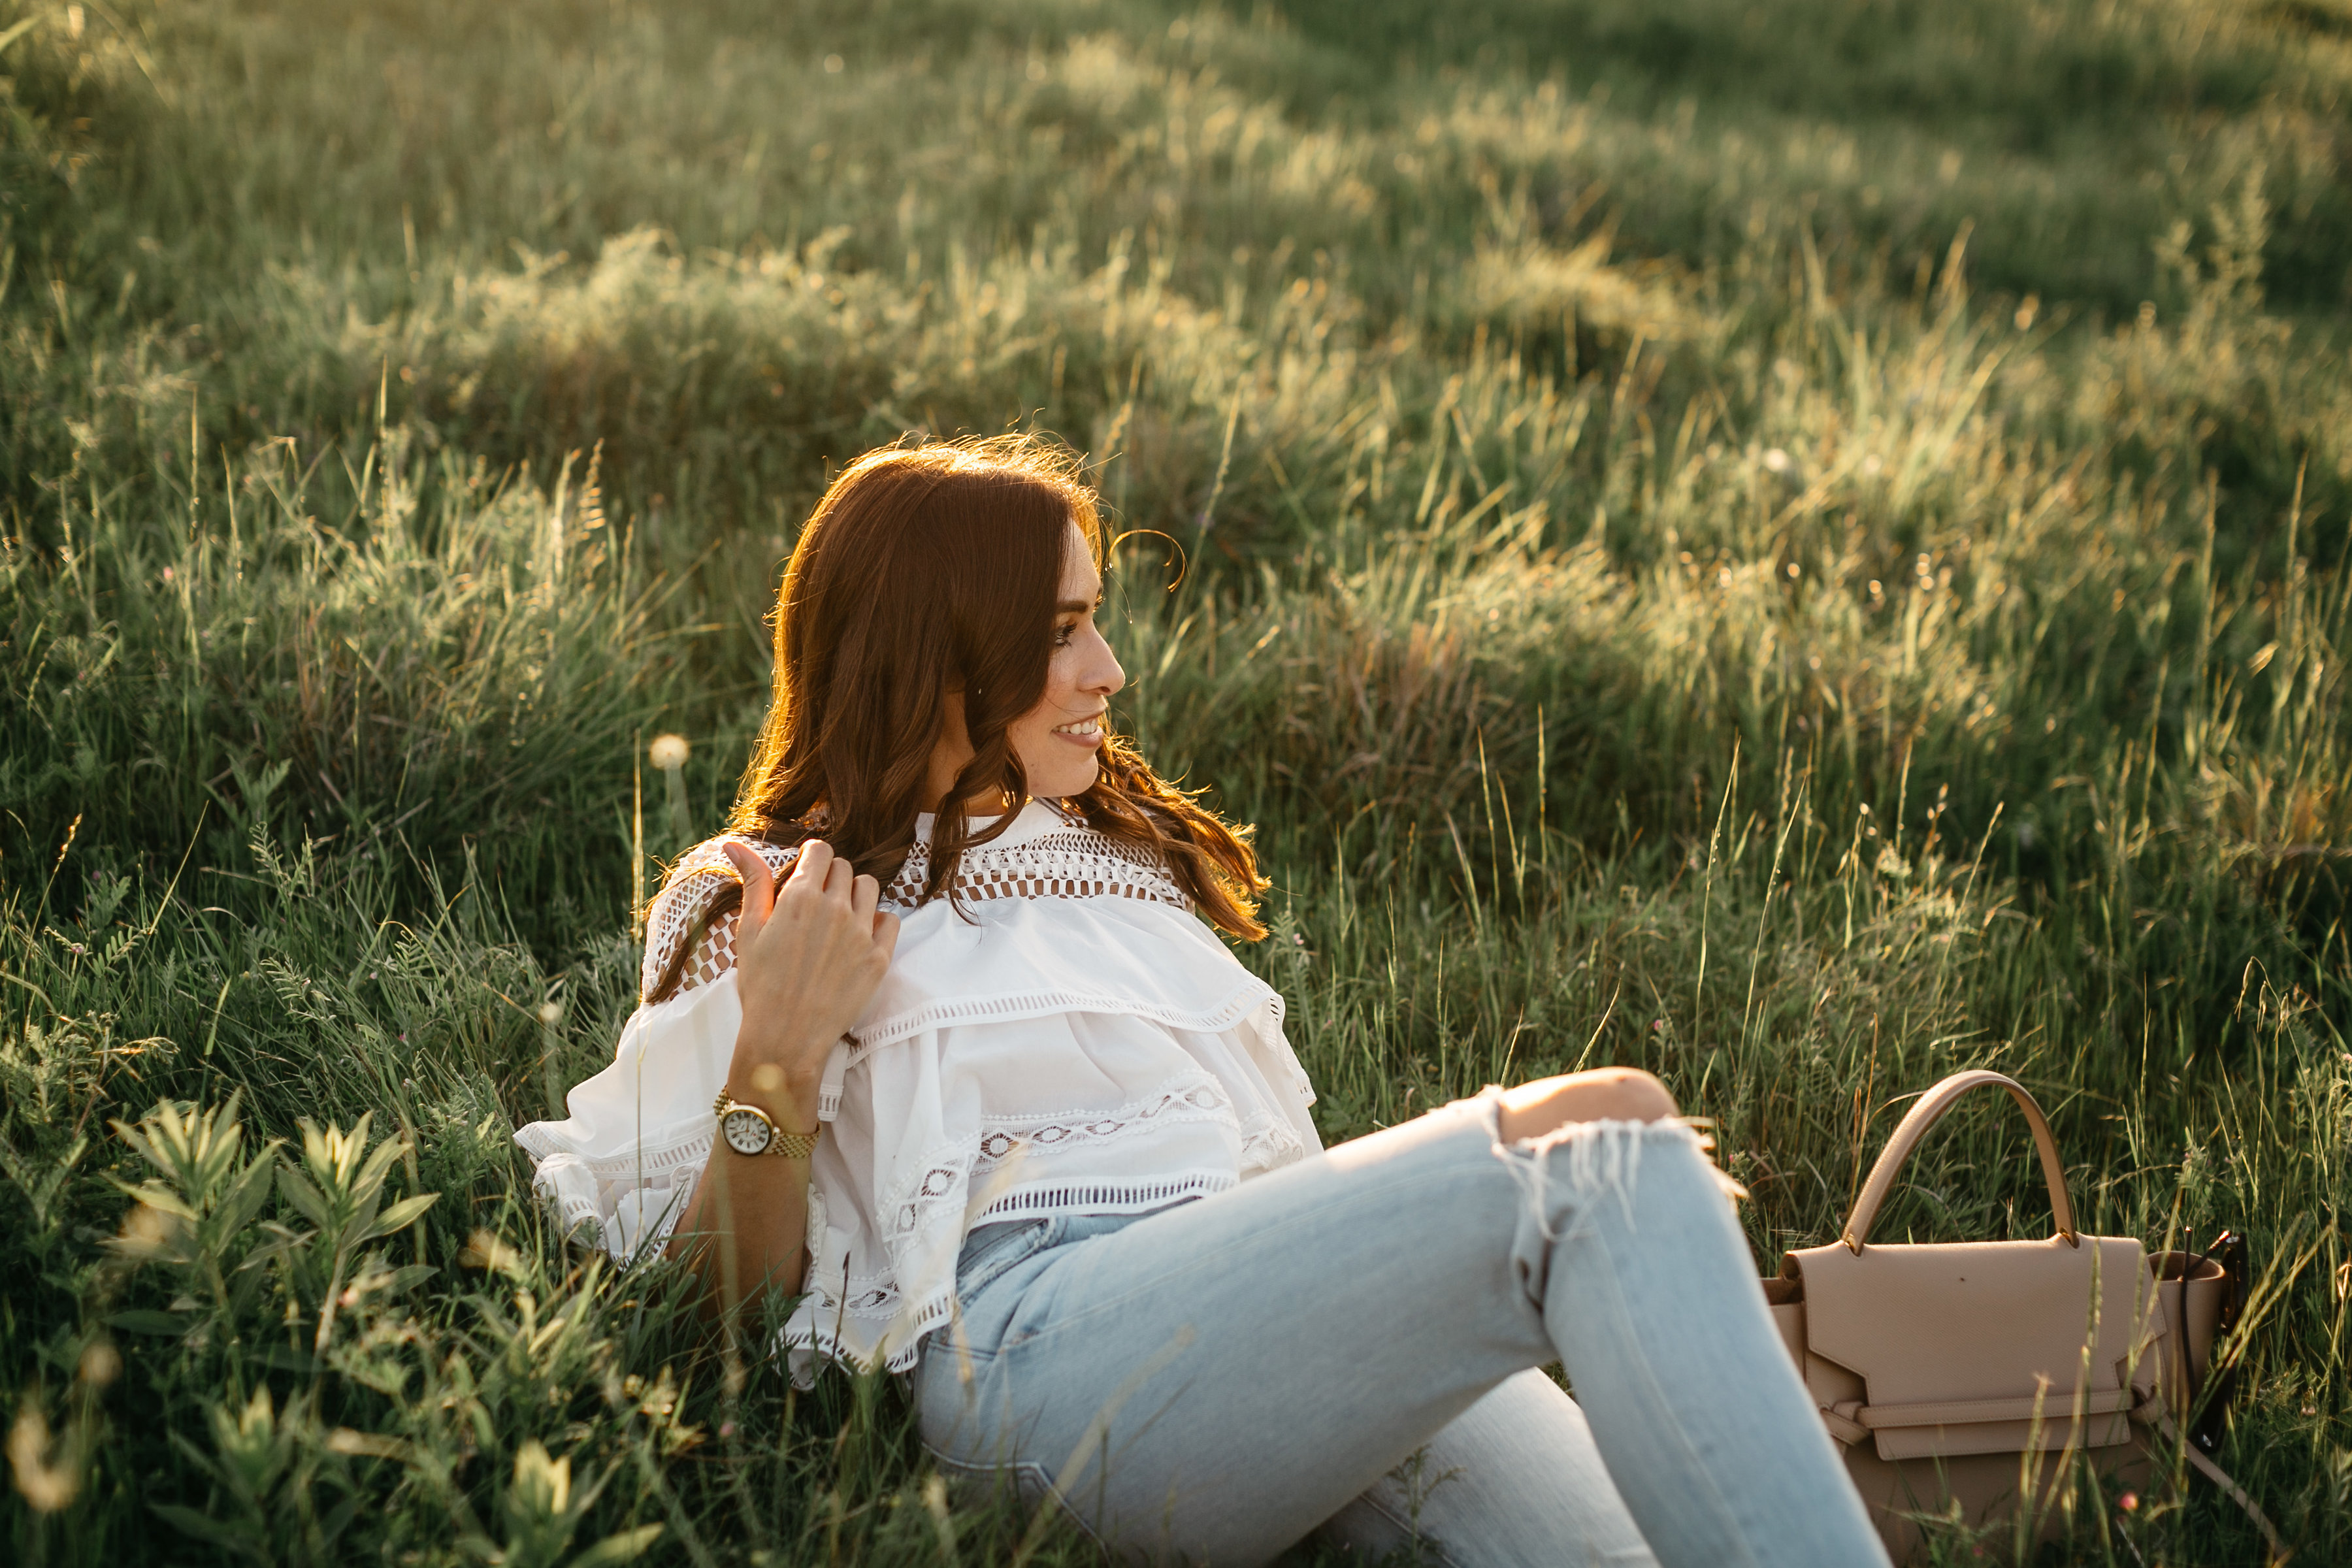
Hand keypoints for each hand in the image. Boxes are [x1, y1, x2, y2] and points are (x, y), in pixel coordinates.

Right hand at [723, 839, 899, 1118]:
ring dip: (854, 894)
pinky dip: (877, 922)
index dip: (811, 860)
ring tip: (837, 918)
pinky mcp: (879, 958)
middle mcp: (836, 909)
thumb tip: (734, 842)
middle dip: (829, 878)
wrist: (785, 1038)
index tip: (806, 875)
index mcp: (800, 898)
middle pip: (844, 868)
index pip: (820, 850)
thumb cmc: (760, 985)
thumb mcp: (748, 930)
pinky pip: (890, 920)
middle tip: (815, 905)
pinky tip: (857, 937)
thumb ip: (752, 882)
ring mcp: (861, 933)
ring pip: (869, 888)